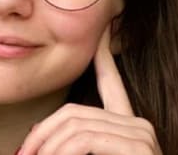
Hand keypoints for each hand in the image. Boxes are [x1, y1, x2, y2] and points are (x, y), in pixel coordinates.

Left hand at [18, 25, 162, 154]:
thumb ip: (72, 144)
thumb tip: (37, 137)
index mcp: (126, 127)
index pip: (111, 84)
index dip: (103, 59)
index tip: (101, 34)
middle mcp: (137, 125)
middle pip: (74, 112)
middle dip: (41, 135)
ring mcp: (141, 135)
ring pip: (75, 127)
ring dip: (46, 150)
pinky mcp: (138, 145)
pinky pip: (85, 141)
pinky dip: (59, 154)